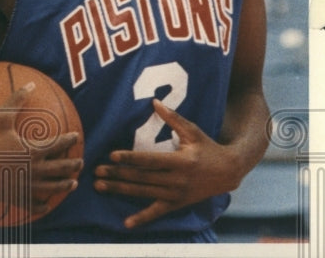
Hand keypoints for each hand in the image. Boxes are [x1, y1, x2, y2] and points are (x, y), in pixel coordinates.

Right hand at [0, 82, 83, 217]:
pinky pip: (33, 204)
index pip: (58, 144)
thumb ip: (17, 99)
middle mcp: (34, 170)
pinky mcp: (14, 197)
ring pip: (52, 188)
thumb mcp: (0, 116)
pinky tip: (46, 204)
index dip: (69, 139)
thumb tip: (30, 83)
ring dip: (64, 185)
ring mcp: (25, 186)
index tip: (76, 136)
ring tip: (73, 184)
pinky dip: (42, 205)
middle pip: (60, 168)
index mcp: (32, 150)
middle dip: (73, 165)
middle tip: (81, 163)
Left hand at [93, 99, 240, 228]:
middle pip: (142, 178)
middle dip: (118, 174)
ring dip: (120, 190)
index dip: (131, 158)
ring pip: (144, 193)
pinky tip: (126, 223)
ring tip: (99, 186)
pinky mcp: (177, 204)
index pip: (150, 160)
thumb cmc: (208, 147)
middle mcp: (178, 180)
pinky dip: (142, 219)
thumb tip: (155, 101)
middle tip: (96, 171)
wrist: (228, 172)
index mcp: (181, 161)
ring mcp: (177, 194)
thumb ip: (173, 118)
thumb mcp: (193, 131)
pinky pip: (157, 213)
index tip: (112, 155)